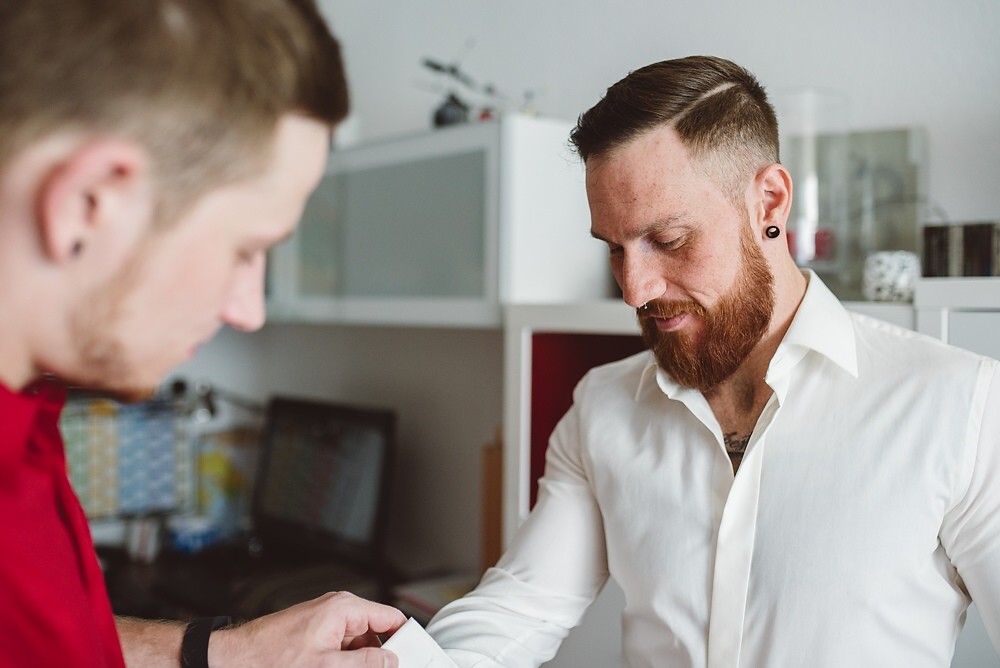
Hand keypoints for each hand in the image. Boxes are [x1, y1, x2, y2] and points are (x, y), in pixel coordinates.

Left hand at [208, 591, 406, 666]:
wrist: (237, 659)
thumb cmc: (272, 657)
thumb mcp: (327, 665)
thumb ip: (365, 663)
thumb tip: (390, 661)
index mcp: (344, 608)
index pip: (391, 617)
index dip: (404, 639)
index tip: (411, 657)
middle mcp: (337, 608)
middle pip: (376, 631)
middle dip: (379, 655)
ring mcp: (326, 620)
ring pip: (358, 642)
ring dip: (360, 660)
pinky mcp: (316, 632)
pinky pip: (341, 646)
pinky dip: (344, 660)